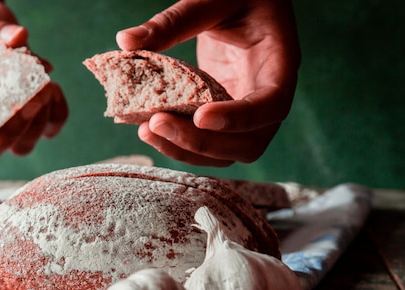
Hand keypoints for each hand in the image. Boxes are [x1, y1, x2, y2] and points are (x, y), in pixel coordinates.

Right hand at [0, 0, 67, 166]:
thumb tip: (17, 38)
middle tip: (29, 96)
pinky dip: (57, 112)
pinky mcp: (27, 107)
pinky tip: (53, 86)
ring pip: (22, 146)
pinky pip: (48, 126)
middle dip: (12, 130)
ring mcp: (2, 117)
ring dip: (37, 123)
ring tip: (43, 86)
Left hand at [116, 0, 300, 165]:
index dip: (239, 119)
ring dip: (186, 150)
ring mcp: (246, 111)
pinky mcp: (224, 116)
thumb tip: (125, 41)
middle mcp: (267, 96)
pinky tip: (149, 128)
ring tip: (147, 130)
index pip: (272, 105)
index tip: (200, 117)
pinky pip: (207, 142)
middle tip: (157, 124)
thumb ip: (174, 21)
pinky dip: (180, 143)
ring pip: (226, 153)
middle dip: (202, 143)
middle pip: (249, 144)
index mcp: (279, 63)